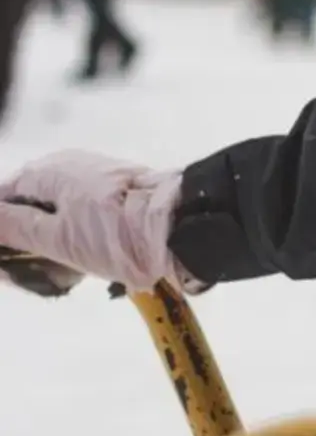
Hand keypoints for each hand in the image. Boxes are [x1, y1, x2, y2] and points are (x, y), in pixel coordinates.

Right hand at [0, 152, 190, 295]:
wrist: (179, 224)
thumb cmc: (115, 234)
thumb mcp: (56, 238)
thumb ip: (15, 226)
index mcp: (47, 170)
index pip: (5, 195)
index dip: (2, 229)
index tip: (10, 261)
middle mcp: (68, 164)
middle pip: (30, 201)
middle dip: (26, 237)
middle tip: (37, 271)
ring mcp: (94, 173)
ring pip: (57, 208)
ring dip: (52, 238)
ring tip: (63, 270)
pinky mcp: (116, 187)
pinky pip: (81, 210)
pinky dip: (76, 233)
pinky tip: (86, 257)